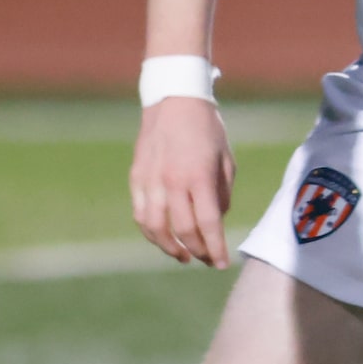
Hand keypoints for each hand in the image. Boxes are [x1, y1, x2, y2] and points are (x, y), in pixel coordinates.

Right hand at [131, 97, 237, 266]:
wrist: (174, 100)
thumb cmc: (207, 129)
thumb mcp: (226, 160)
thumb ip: (222, 193)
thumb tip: (216, 221)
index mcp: (199, 176)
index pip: (208, 223)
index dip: (215, 247)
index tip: (221, 263)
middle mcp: (172, 181)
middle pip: (183, 229)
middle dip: (197, 250)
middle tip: (206, 261)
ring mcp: (150, 180)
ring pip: (155, 227)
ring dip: (170, 247)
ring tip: (184, 256)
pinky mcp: (136, 177)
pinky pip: (140, 213)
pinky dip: (151, 231)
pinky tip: (163, 238)